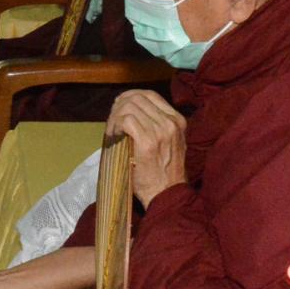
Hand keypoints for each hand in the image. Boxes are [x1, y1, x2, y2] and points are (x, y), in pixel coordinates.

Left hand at [105, 89, 186, 207]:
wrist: (167, 193)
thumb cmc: (163, 172)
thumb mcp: (169, 143)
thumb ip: (157, 125)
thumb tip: (130, 111)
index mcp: (177, 120)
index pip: (150, 95)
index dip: (130, 97)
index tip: (119, 107)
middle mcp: (171, 122)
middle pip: (137, 98)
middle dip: (119, 107)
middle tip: (111, 122)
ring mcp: (160, 131)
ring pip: (130, 107)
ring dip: (115, 117)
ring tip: (112, 132)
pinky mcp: (147, 141)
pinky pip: (126, 120)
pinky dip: (115, 125)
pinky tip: (113, 136)